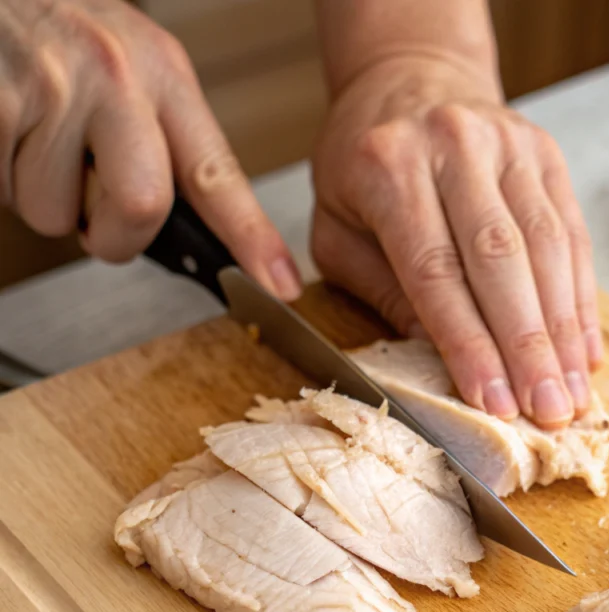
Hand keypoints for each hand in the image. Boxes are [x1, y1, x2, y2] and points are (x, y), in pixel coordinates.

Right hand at [0, 0, 300, 297]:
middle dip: (111, 234)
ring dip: (37, 195)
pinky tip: (5, 129)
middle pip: (142, 210)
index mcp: (160, 73)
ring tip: (29, 135)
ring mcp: (54, 90)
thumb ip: (156, 137)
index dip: (251, 238)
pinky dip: (0, 177)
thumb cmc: (48, 28)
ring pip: (56, 215)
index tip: (279, 283)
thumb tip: (170, 220)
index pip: (217, 174)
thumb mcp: (123, 64)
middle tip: (88, 205)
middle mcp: (116, 76)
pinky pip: (5, 192)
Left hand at [311, 55, 601, 428]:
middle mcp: (455, 147)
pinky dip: (583, 299)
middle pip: (501, 259)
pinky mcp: (546, 154)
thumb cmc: (363, 169)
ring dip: (564, 330)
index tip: (490, 399)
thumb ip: (381, 289)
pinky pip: (572, 235)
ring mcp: (509, 145)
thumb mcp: (337, 231)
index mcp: (390, 168)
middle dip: (527, 345)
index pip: (435, 270)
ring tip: (572, 393)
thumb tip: (435, 353)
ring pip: (547, 248)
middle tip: (546, 408)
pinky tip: (585, 350)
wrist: (408, 80)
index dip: (467, 342)